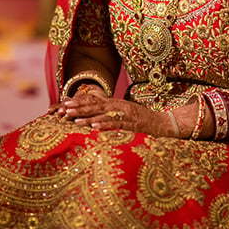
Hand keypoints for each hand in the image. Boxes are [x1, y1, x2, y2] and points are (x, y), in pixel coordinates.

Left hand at [55, 92, 175, 136]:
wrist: (164, 123)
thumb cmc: (142, 120)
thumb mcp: (124, 114)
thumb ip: (110, 113)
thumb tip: (93, 116)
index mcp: (116, 103)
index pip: (94, 101)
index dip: (79, 102)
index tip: (65, 104)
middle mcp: (120, 106)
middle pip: (96, 106)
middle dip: (79, 108)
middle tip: (64, 110)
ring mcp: (126, 115)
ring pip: (104, 115)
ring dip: (89, 118)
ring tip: (75, 120)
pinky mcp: (133, 125)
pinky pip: (117, 125)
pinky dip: (106, 125)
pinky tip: (95, 127)